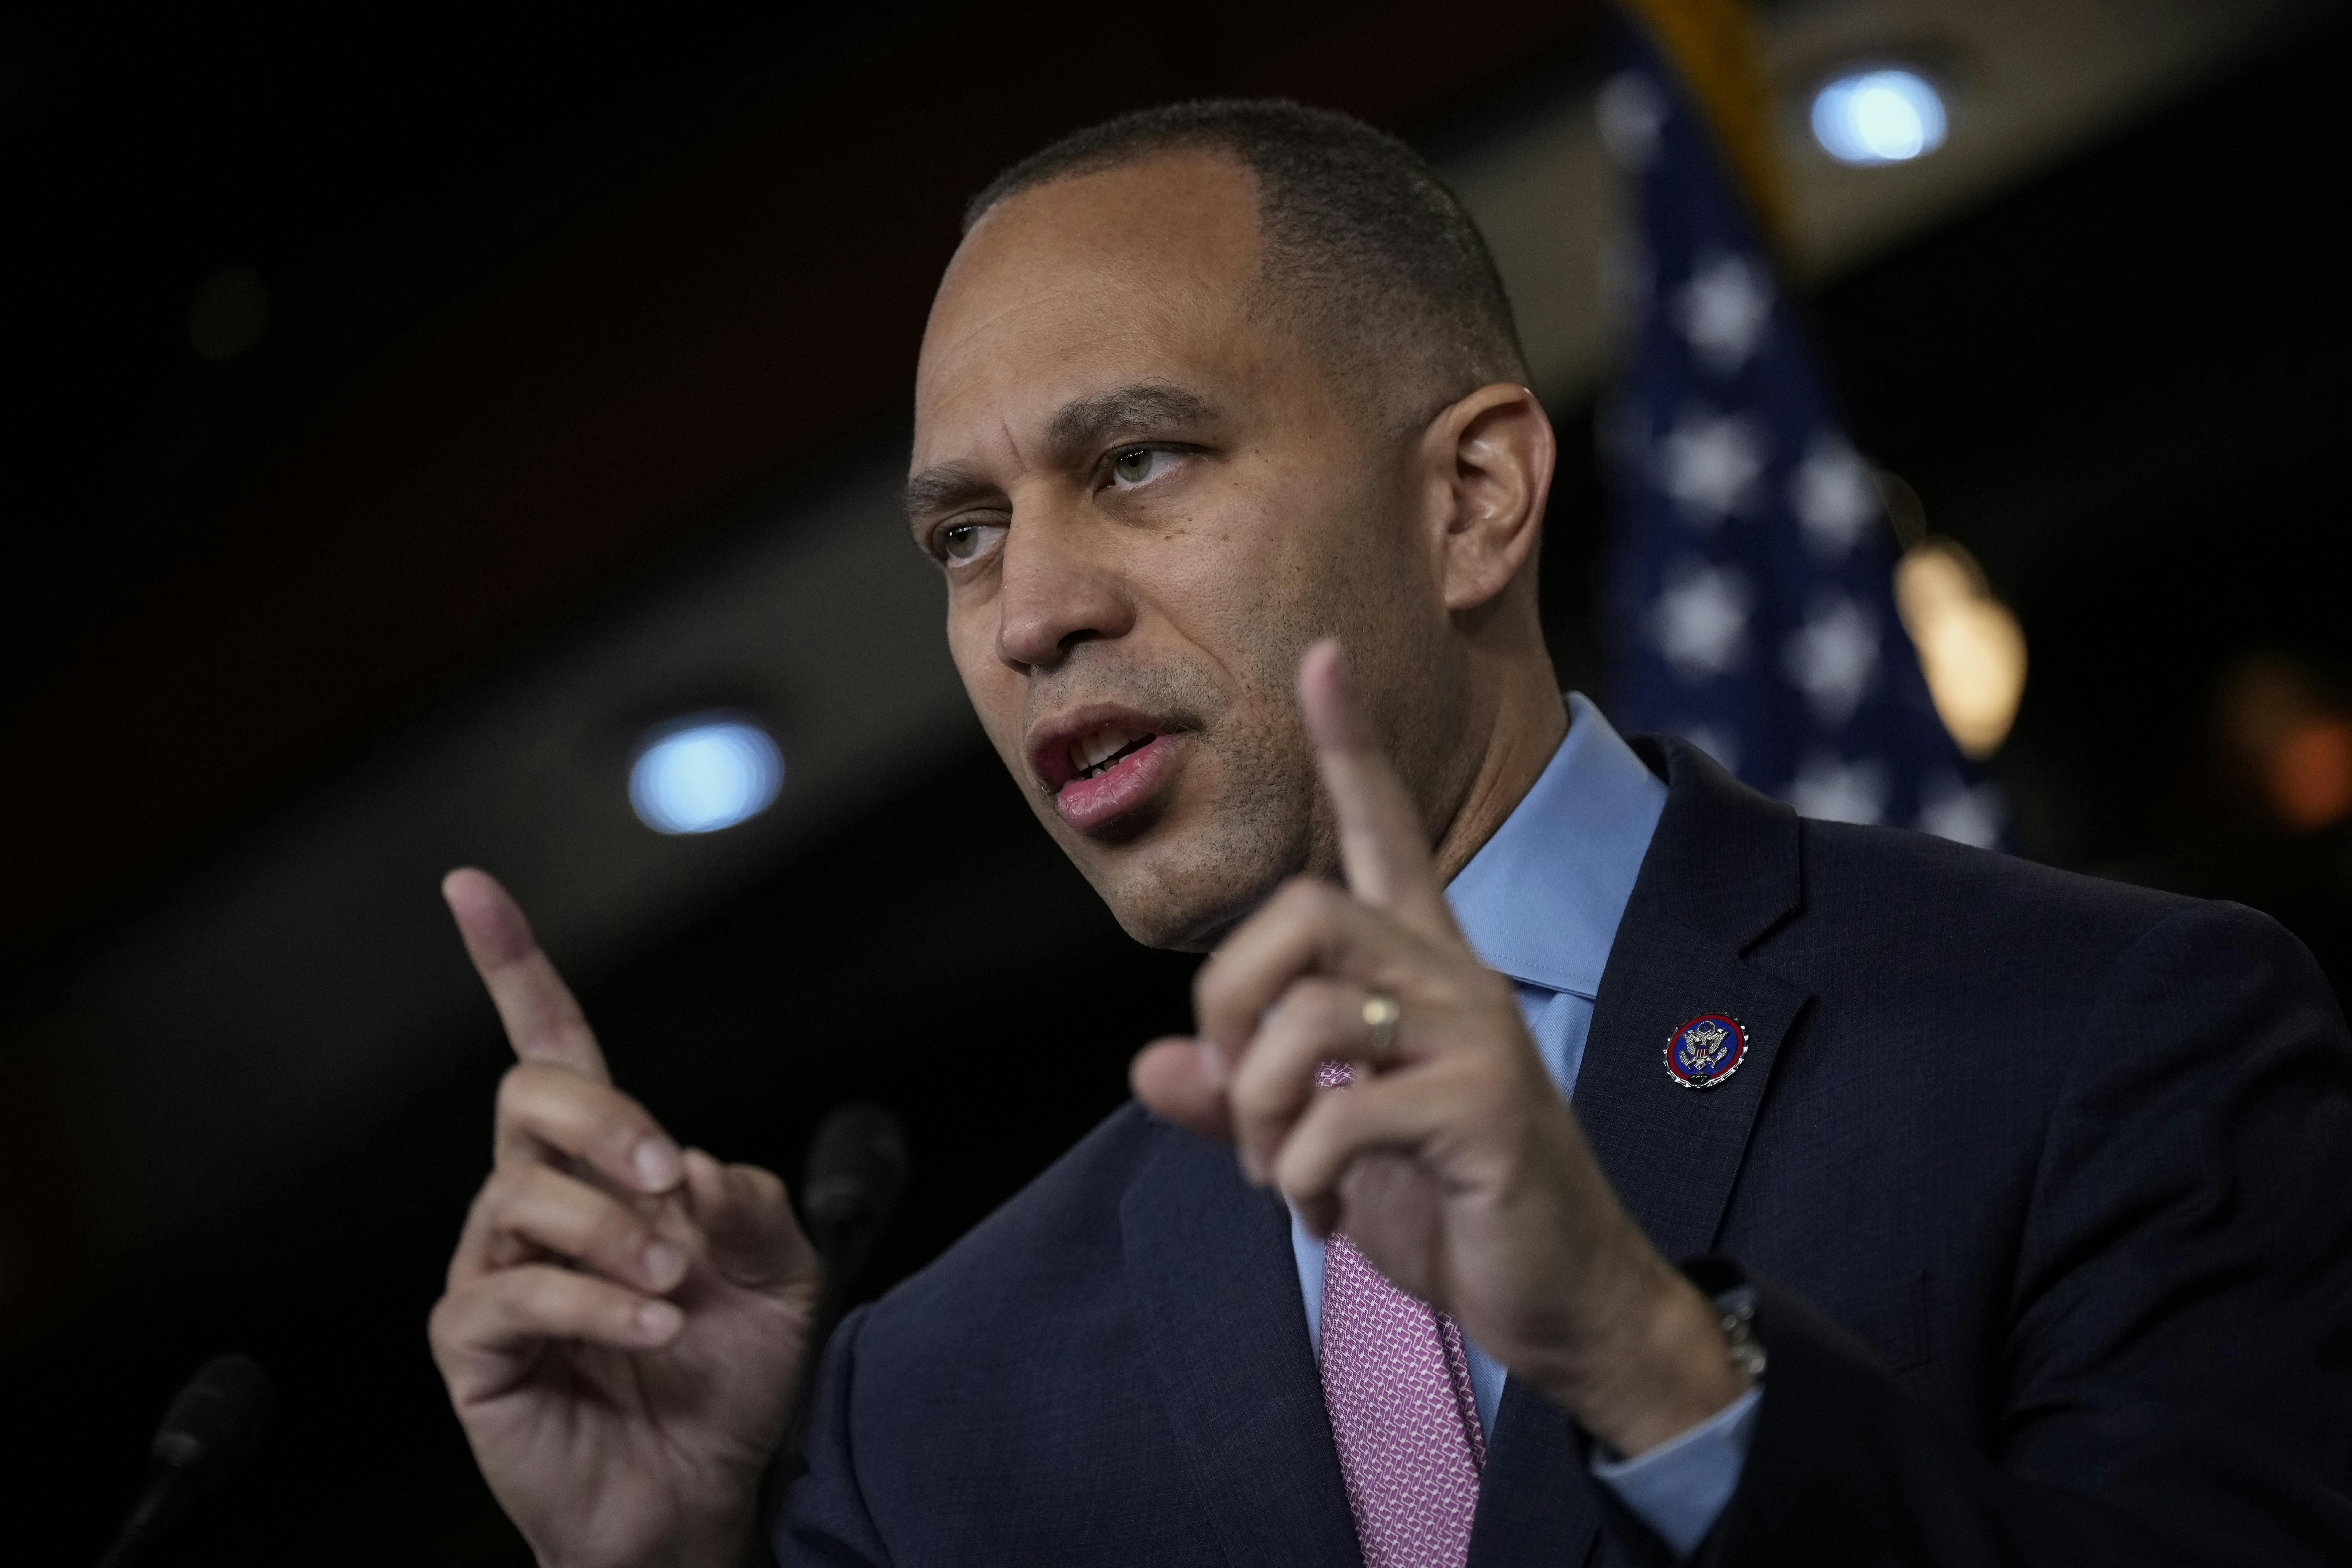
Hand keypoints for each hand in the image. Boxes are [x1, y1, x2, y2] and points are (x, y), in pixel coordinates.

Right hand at [427, 870, 819, 1567]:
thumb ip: (755, 1203)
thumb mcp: (783, 1275)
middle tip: (668, 1180)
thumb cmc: (729, 1375)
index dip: (510, 964)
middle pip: (530, 1097)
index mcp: (604, 1167)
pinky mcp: (474, 1341)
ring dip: (616, 1236)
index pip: (548, 1045)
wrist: (701, 1487)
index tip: (473, 889)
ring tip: (675, 1288)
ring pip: (526, 1198)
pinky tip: (652, 1329)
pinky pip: (516, 1294)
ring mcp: (497, 1270)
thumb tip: (696, 1162)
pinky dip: (596, 1305)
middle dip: (604, 1120)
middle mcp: (537, 1202)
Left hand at [1131, 641, 1746, 1455]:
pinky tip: (1322, 1213)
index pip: (1386, 831)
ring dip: (1263, 1111)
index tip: (1320, 656)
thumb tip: (1151, 1066)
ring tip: (1283, 1175)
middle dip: (1230, 999)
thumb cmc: (1446, 1206)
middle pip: (1305, 912)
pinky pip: (1344, 1116)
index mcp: (1421, 972)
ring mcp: (1477, 1040)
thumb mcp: (1328, 1146)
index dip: (1352, 746)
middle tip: (1235, 1086)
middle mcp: (1453, 981)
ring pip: (1312, 1017)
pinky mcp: (1486, 1110)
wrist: (1562, 1296)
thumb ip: (1243, 1101)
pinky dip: (1302, 1177)